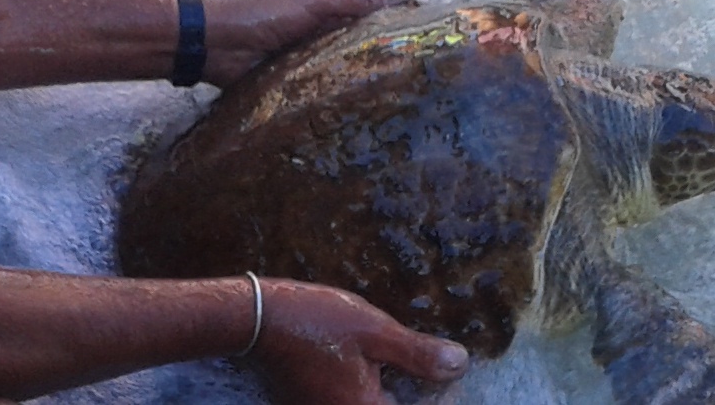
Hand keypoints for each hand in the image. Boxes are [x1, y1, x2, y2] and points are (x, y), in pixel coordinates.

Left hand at [201, 0, 413, 86]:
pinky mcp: (303, 78)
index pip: (377, 3)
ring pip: (351, 61)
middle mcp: (327, 22)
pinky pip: (331, 83)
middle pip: (367, 35)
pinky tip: (368, 106)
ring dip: (369, 74)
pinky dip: (346, 90)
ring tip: (405, 96)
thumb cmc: (264, 12)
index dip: (402, 16)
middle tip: (424, 75)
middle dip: (390, 50)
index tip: (430, 38)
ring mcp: (315, 51)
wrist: (214, 43)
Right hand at [251, 278, 467, 404]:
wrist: (256, 318)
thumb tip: (459, 365)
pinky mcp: (310, 404)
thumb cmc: (315, 321)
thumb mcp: (375, 331)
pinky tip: (376, 365)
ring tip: (412, 367)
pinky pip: (352, 401)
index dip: (437, 399)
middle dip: (414, 394)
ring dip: (391, 392)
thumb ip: (418, 354)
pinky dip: (369, 389)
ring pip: (371, 404)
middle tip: (436, 371)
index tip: (450, 380)